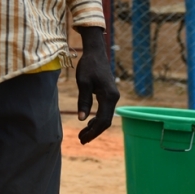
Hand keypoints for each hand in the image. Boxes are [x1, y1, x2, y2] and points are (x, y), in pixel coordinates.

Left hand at [74, 26, 119, 144]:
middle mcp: (114, 98)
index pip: (103, 120)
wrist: (95, 53)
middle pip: (106, 121)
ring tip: (82, 135)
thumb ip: (83, 101)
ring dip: (95, 127)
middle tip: (81, 140)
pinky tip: (88, 123)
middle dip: (94, 132)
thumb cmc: (88, 65)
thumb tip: (82, 119)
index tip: (82, 139)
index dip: (93, 132)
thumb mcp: (83, 83)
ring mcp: (113, 96)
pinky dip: (97, 119)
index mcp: (109, 96)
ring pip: (106, 117)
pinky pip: (105, 111)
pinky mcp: (109, 94)